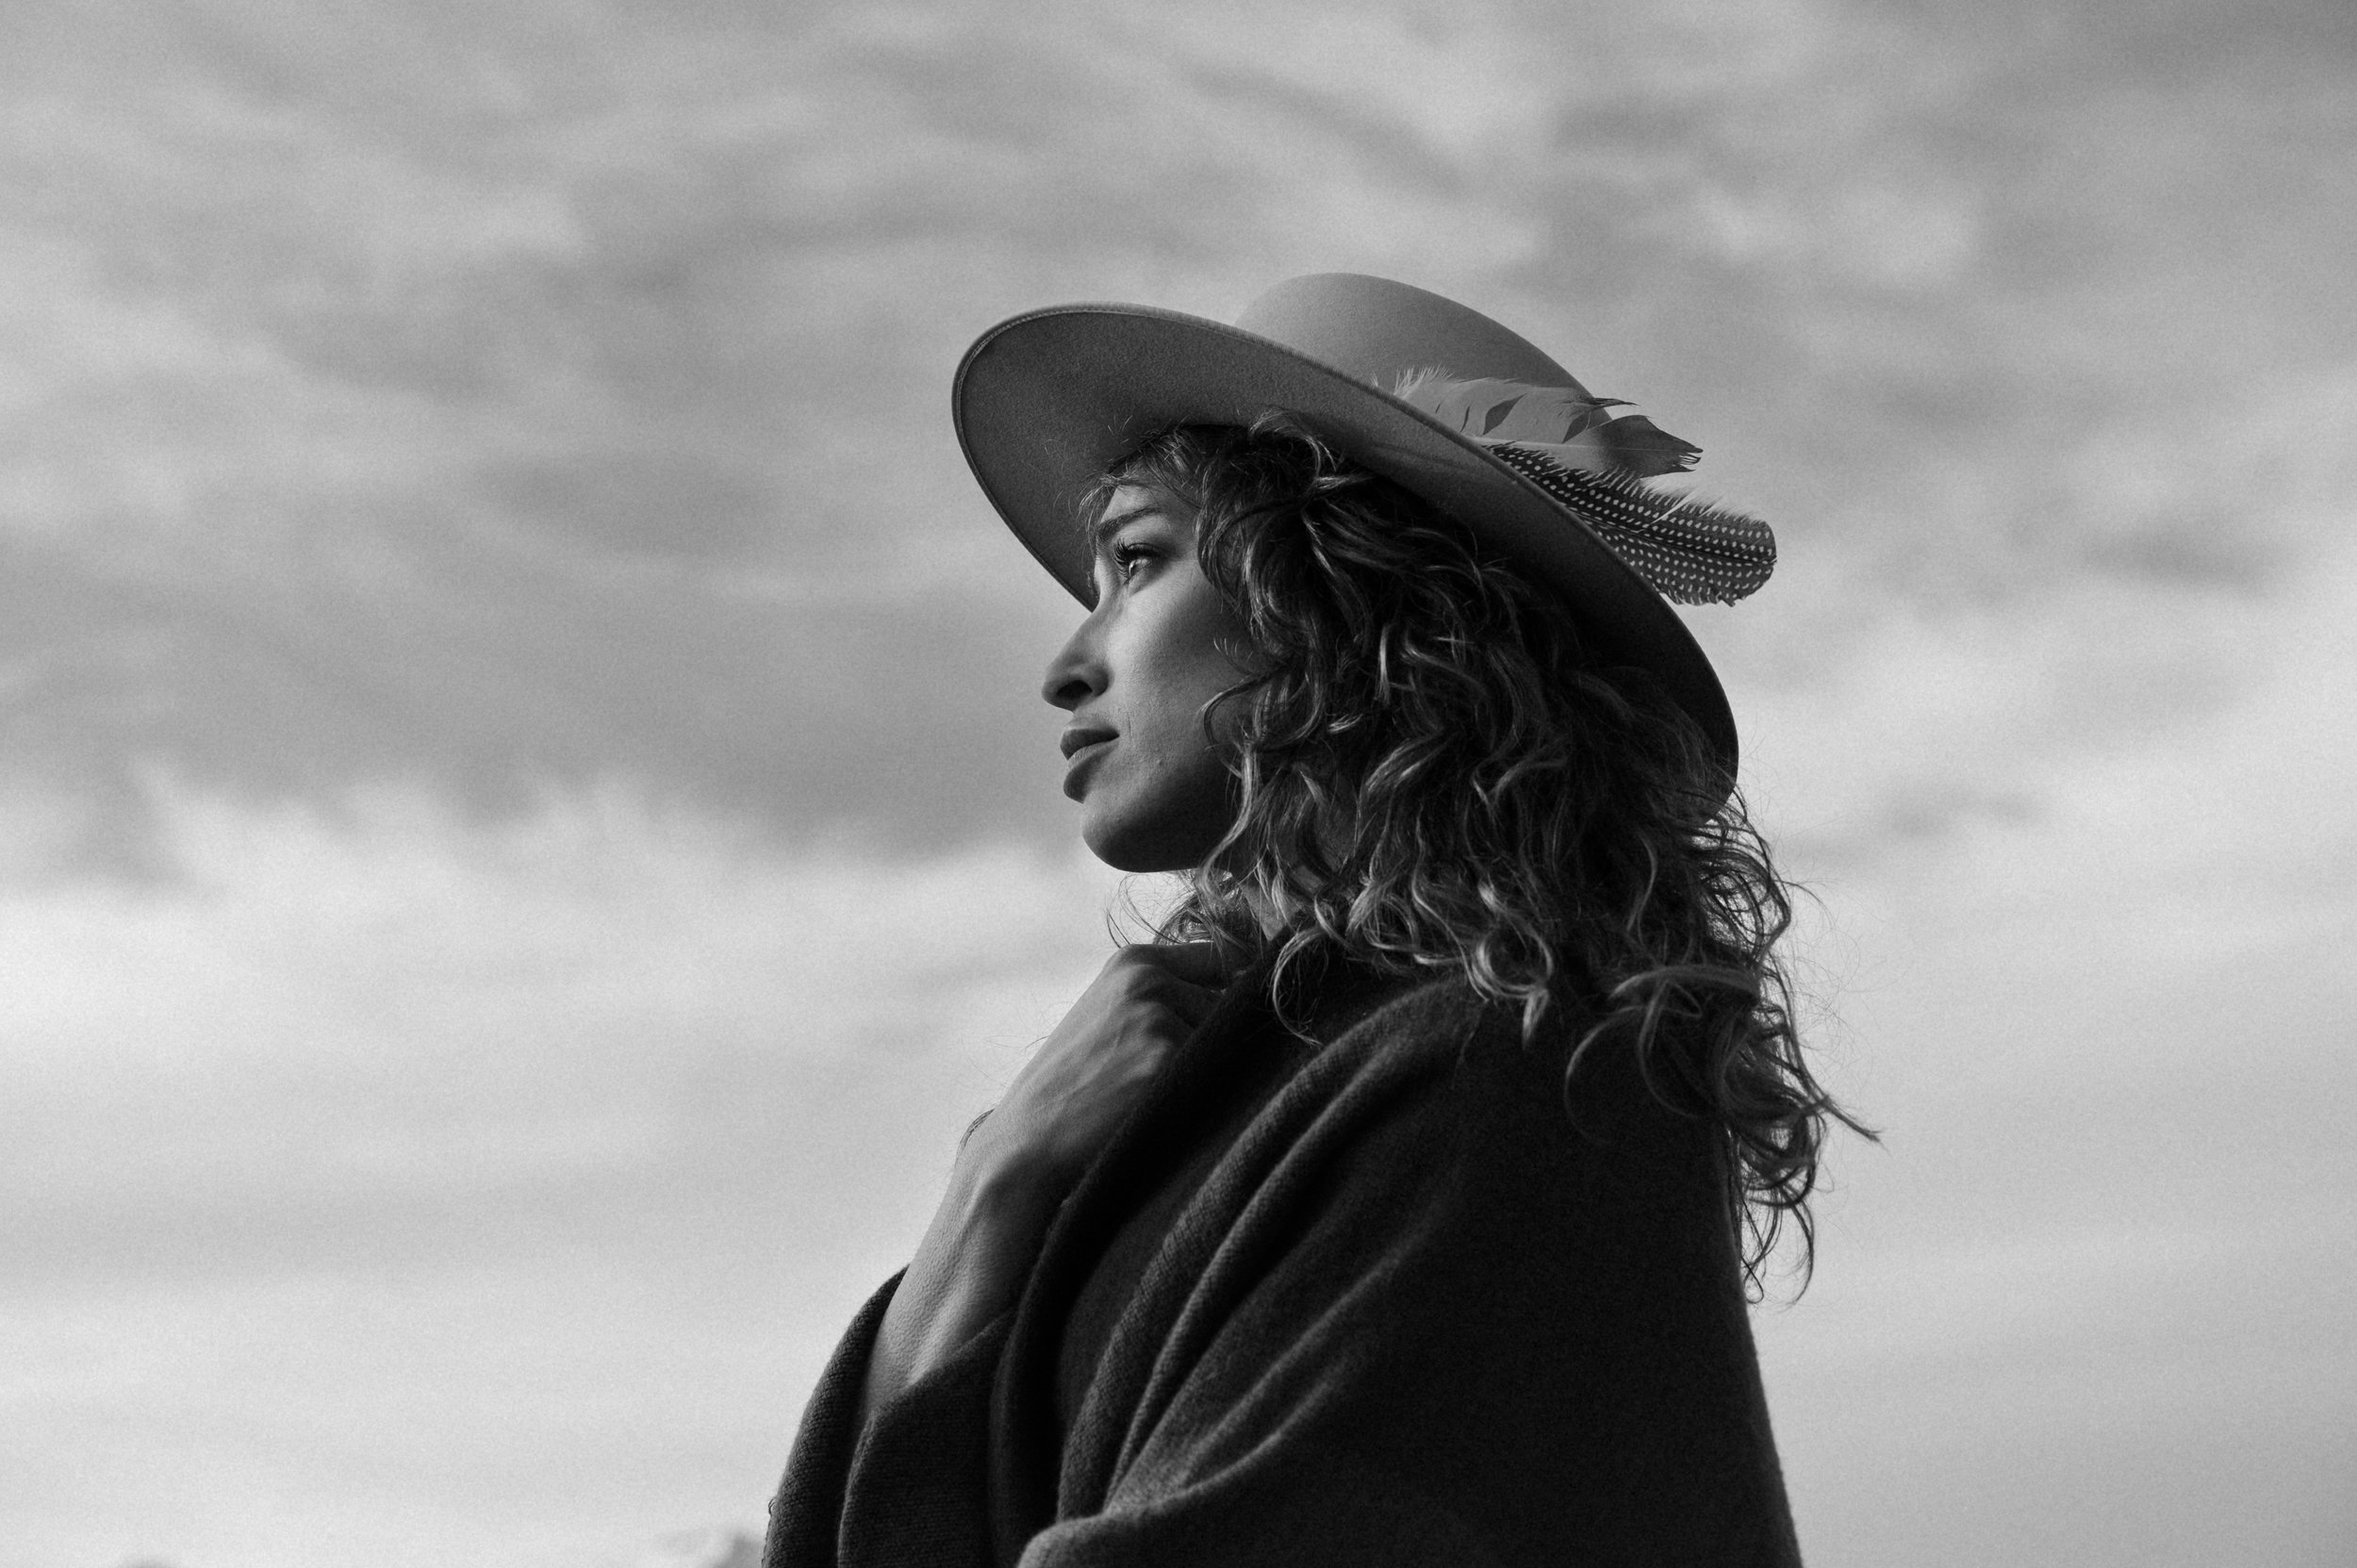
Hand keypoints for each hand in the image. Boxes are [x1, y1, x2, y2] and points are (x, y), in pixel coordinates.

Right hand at [857, 942, 1230, 1423]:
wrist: (1026, 1150)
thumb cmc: (1073, 1096)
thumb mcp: (1112, 1022)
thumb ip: (1169, 1001)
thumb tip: (1255, 1002)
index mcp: (1134, 962)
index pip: (1226, 958)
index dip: (1235, 998)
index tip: (1228, 1033)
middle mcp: (1149, 977)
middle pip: (1239, 1000)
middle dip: (1228, 1040)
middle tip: (1181, 1083)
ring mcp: (1159, 1015)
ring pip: (1237, 1041)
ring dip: (1222, 1073)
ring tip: (1169, 1103)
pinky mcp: (1168, 1058)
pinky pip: (1227, 1076)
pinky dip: (1213, 1098)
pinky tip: (1174, 1118)